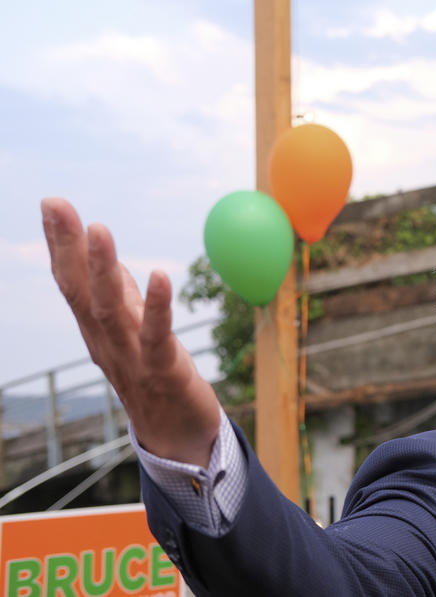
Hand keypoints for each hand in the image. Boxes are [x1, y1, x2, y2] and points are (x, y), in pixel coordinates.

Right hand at [42, 198, 220, 467]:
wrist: (178, 438)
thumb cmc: (157, 378)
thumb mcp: (135, 332)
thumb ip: (122, 299)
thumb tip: (110, 261)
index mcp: (98, 331)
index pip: (72, 282)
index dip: (62, 244)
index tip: (52, 203)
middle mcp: (107, 343)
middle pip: (81, 291)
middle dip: (69, 247)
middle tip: (56, 204)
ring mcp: (132, 359)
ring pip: (111, 311)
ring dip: (103, 269)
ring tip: (99, 229)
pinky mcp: (164, 372)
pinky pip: (158, 336)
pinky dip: (156, 306)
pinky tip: (159, 275)